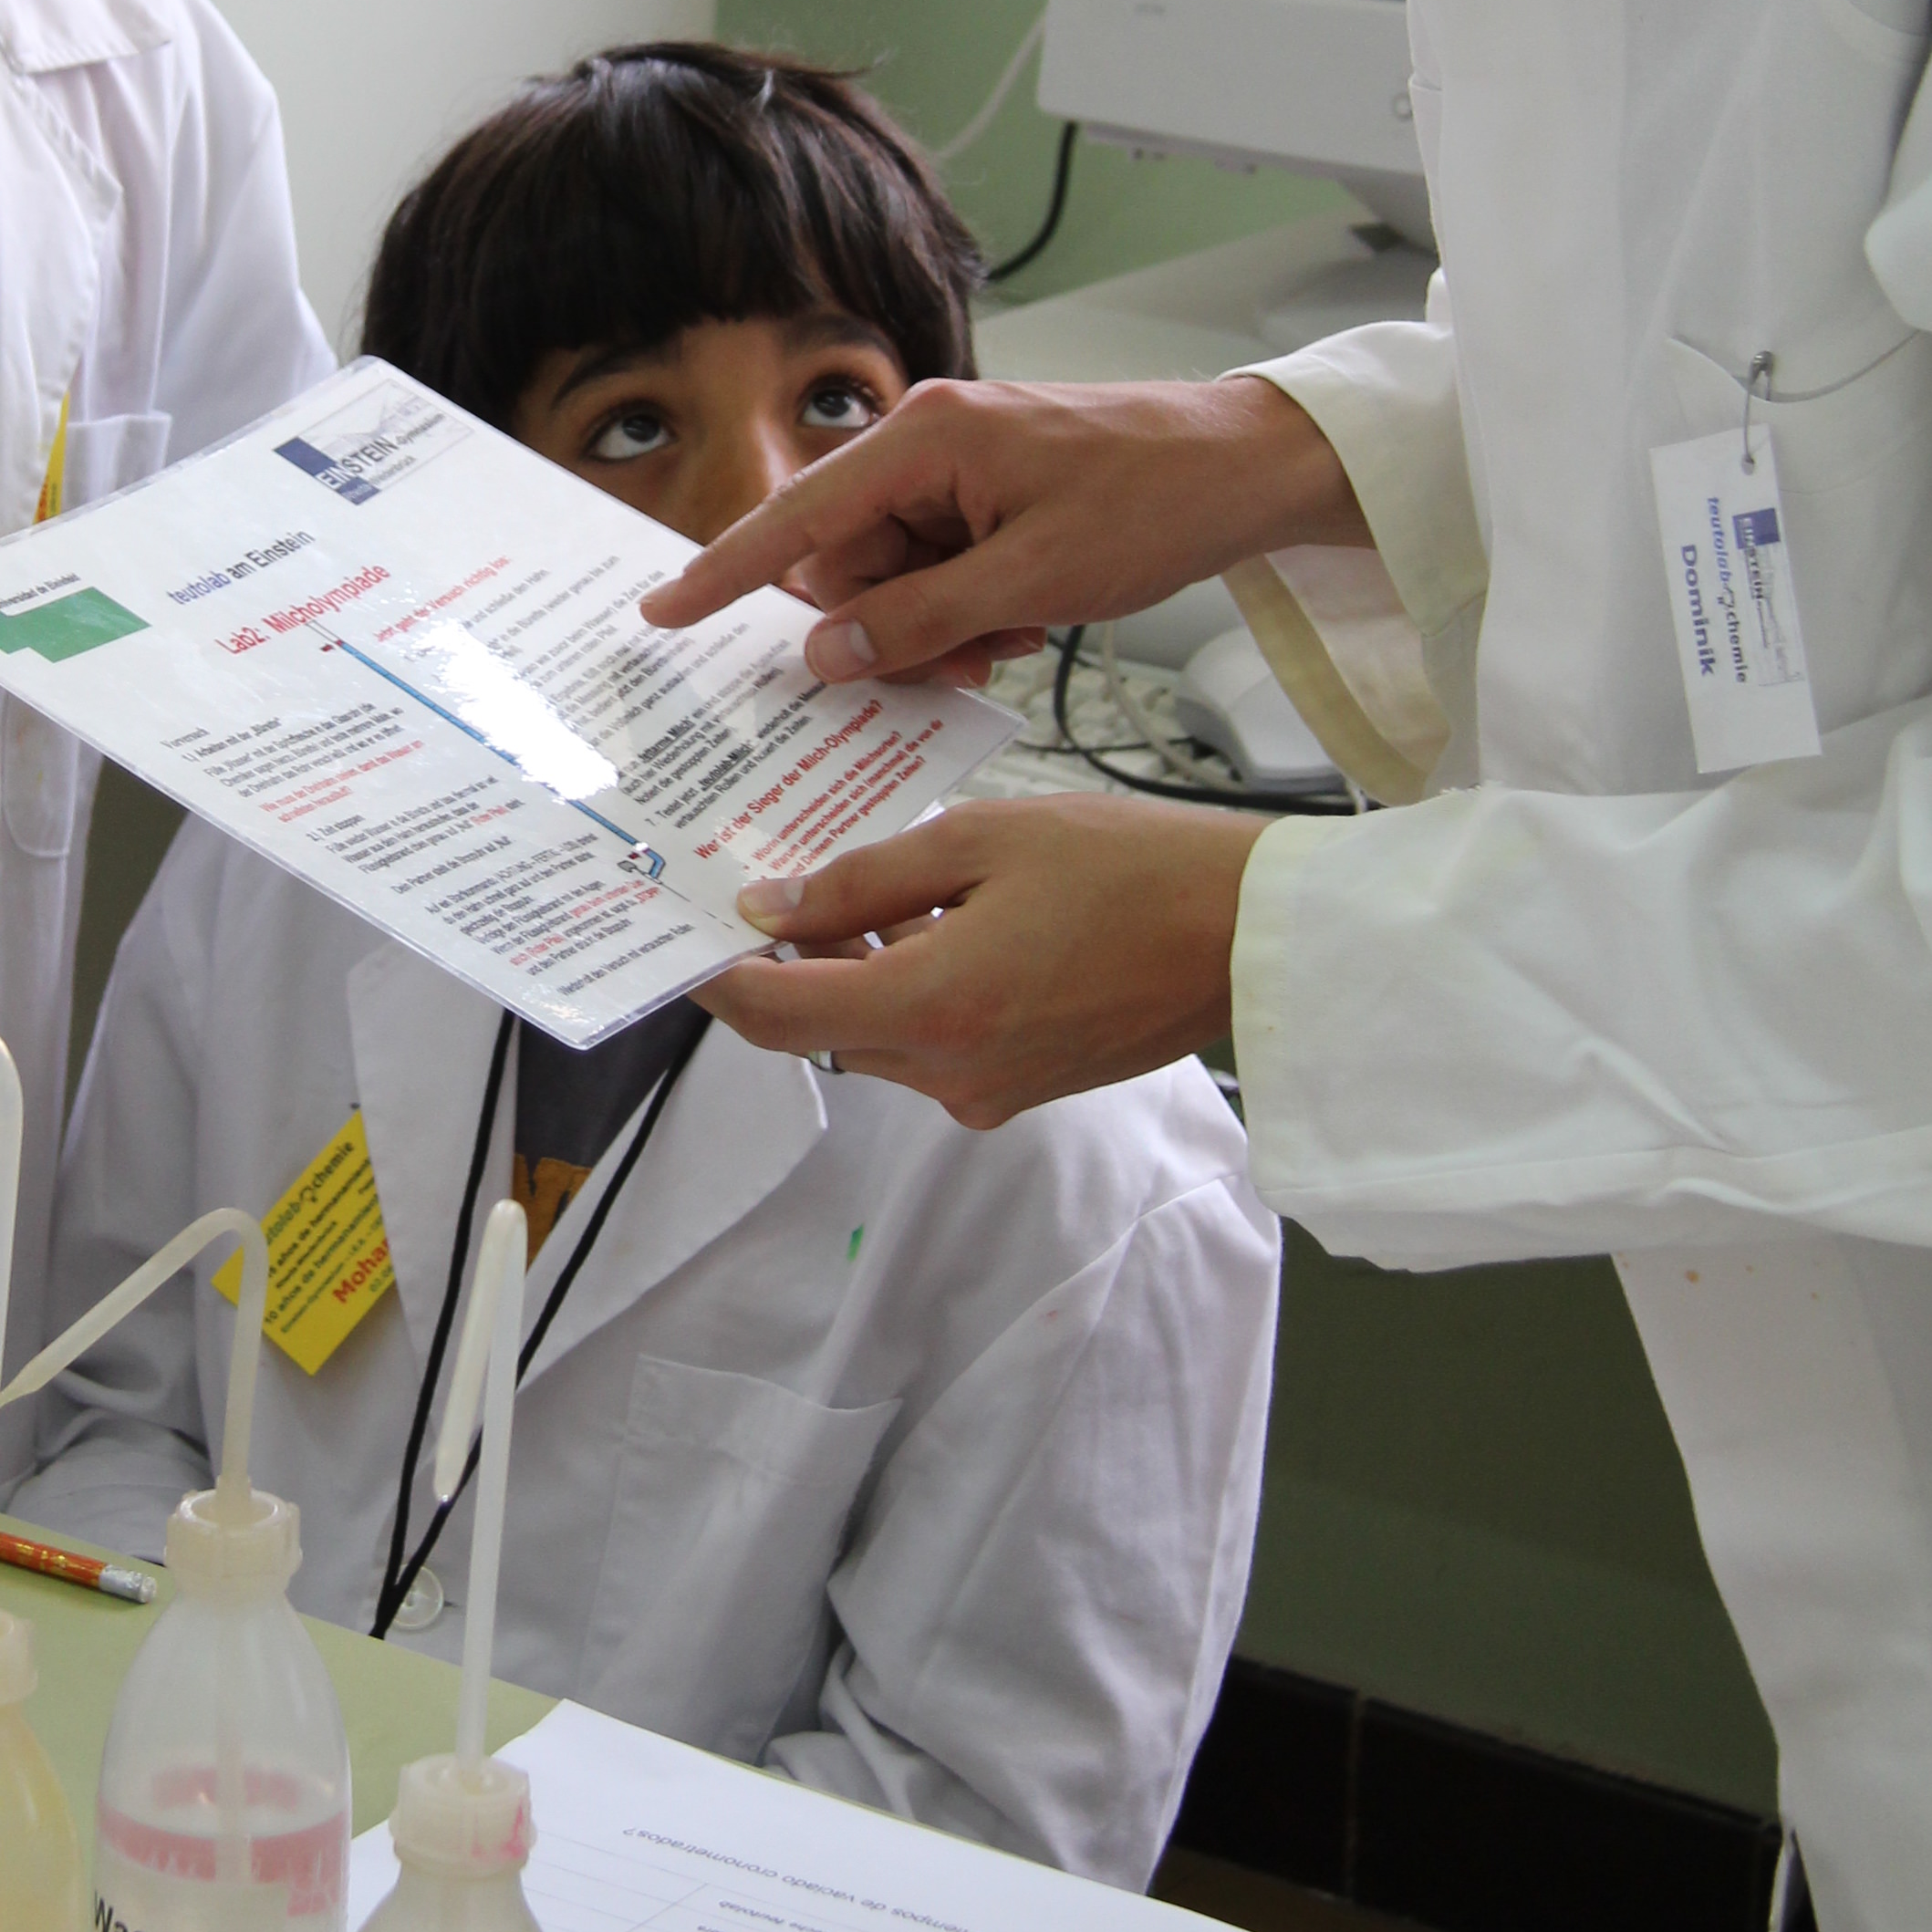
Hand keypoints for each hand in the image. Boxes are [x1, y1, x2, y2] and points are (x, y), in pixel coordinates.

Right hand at [640, 370, 1366, 683]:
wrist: (1250, 467)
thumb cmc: (1157, 498)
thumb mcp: (1034, 580)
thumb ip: (922, 619)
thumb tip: (829, 652)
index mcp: (924, 440)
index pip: (797, 519)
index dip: (725, 573)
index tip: (664, 615)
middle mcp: (927, 443)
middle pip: (847, 565)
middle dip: (890, 627)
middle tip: (964, 659)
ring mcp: (958, 469)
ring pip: (895, 580)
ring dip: (941, 626)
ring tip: (1016, 634)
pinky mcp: (987, 494)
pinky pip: (939, 571)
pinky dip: (971, 609)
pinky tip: (1026, 619)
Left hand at [704, 794, 1259, 1127]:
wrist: (1248, 935)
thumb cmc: (1132, 870)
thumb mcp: (984, 842)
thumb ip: (865, 880)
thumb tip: (772, 907)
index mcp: (932, 1008)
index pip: (775, 1014)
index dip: (716, 976)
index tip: (683, 929)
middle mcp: (949, 1071)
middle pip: (818, 1027)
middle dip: (781, 962)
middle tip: (760, 879)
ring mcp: (987, 1089)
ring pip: (871, 1035)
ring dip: (845, 971)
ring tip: (849, 883)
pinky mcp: (1021, 1086)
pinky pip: (928, 1043)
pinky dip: (905, 988)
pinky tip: (924, 919)